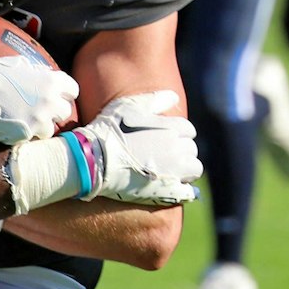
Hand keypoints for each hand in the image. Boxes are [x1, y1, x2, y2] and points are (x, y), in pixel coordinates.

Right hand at [0, 56, 78, 144]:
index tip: (54, 95)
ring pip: (50, 130)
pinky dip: (24, 134)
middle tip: (37, 109)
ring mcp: (37, 121)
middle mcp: (49, 102)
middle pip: (64, 112)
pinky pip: (31, 139)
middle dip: (52, 111)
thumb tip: (46, 77)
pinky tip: (11, 125)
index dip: (63, 93)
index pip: (73, 91)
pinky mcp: (23, 136)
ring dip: (40, 126)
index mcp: (51, 81)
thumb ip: (39, 73)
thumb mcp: (19, 64)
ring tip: (23, 119)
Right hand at [71, 90, 200, 205]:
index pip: (188, 130)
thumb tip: (174, 96)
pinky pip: (187, 192)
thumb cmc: (108, 131)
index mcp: (172, 128)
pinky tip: (172, 188)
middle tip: (162, 155)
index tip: (163, 138)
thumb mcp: (128, 106)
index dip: (176, 133)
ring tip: (168, 171)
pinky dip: (183, 190)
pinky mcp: (168, 191)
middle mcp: (178, 149)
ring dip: (185, 169)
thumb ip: (154, 99)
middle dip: (180, 151)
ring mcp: (174, 171)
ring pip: (194, 169)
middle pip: (191, 149)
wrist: (93, 160)